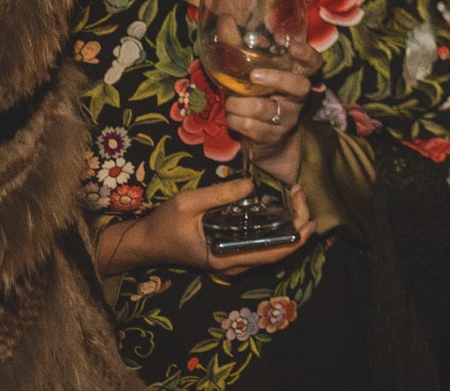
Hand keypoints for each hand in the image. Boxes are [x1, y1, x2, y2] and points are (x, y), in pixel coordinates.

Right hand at [98, 180, 313, 276]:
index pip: (275, 252)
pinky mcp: (230, 253)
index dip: (298, 233)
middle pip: (279, 250)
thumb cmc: (164, 224)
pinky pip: (261, 244)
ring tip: (293, 195)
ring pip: (272, 248)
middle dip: (297, 223)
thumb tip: (252, 185)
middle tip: (299, 192)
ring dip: (287, 224)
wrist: (144, 243)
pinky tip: (278, 205)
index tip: (305, 208)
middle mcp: (234, 264)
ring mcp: (233, 260)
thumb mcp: (188, 204)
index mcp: (226, 257)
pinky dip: (274, 227)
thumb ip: (219, 194)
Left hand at [224, 39, 321, 183]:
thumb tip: (225, 19)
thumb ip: (238, 47)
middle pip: (300, 86)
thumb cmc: (258, 96)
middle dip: (277, 79)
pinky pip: (251, 128)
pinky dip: (235, 121)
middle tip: (254, 75)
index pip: (313, 64)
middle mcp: (297, 97)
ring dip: (240, 104)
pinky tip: (232, 119)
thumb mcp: (250, 72)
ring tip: (230, 103)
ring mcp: (287, 118)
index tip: (293, 47)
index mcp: (295, 76)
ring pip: (265, 108)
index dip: (307, 55)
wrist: (266, 140)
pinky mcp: (273, 137)